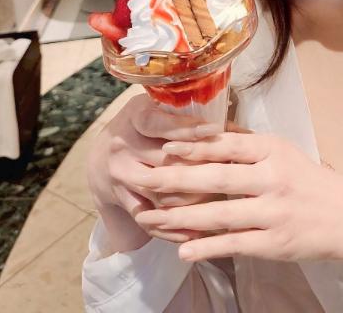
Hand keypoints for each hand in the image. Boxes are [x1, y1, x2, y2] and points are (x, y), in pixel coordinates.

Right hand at [87, 92, 246, 245]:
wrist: (103, 157)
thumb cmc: (147, 128)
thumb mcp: (161, 110)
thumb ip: (192, 118)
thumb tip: (239, 130)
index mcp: (136, 116)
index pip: (160, 124)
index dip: (187, 128)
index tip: (216, 131)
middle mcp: (123, 145)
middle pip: (165, 162)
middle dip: (200, 169)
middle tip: (232, 174)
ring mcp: (120, 175)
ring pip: (162, 194)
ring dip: (193, 201)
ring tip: (225, 205)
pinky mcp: (123, 201)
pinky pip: (151, 219)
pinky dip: (176, 228)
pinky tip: (201, 232)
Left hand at [132, 132, 342, 262]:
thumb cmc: (310, 180)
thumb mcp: (283, 151)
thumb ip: (246, 143)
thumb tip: (206, 131)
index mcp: (272, 150)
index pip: (226, 144)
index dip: (193, 147)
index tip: (163, 147)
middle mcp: (272, 178)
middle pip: (216, 178)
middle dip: (174, 180)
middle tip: (142, 181)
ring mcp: (273, 212)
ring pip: (219, 214)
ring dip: (180, 217)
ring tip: (150, 218)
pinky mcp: (275, 244)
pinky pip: (234, 244)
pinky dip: (206, 247)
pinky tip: (182, 250)